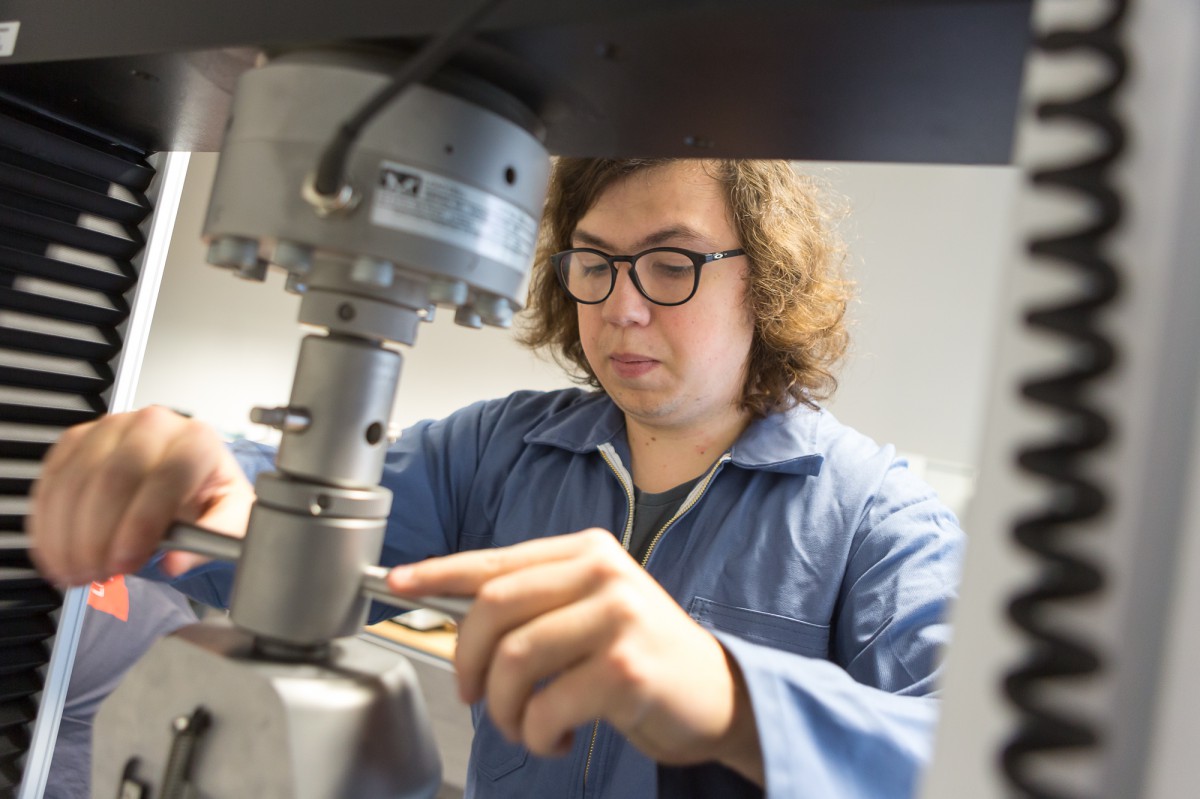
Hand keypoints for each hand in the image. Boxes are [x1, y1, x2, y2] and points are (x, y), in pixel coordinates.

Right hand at [28, 406, 253, 585]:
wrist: (189, 479)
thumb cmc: (210, 497)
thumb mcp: (233, 518)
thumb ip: (215, 538)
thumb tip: (175, 562)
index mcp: (197, 440)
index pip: (167, 475)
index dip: (141, 523)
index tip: (125, 563)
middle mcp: (153, 425)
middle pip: (115, 476)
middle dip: (98, 534)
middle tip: (97, 575)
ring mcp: (110, 428)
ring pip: (77, 479)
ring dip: (68, 535)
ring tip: (76, 573)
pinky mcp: (77, 441)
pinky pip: (52, 481)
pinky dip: (48, 524)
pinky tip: (56, 554)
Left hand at [387, 529, 763, 783]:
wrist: (718, 694)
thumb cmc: (643, 655)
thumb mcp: (591, 611)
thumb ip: (535, 602)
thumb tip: (455, 611)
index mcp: (588, 551)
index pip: (497, 561)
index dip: (438, 573)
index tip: (398, 583)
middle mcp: (604, 573)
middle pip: (494, 608)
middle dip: (467, 660)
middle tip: (474, 693)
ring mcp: (619, 617)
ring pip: (514, 660)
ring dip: (505, 709)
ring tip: (523, 725)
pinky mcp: (627, 668)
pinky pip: (546, 706)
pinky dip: (537, 734)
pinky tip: (556, 736)